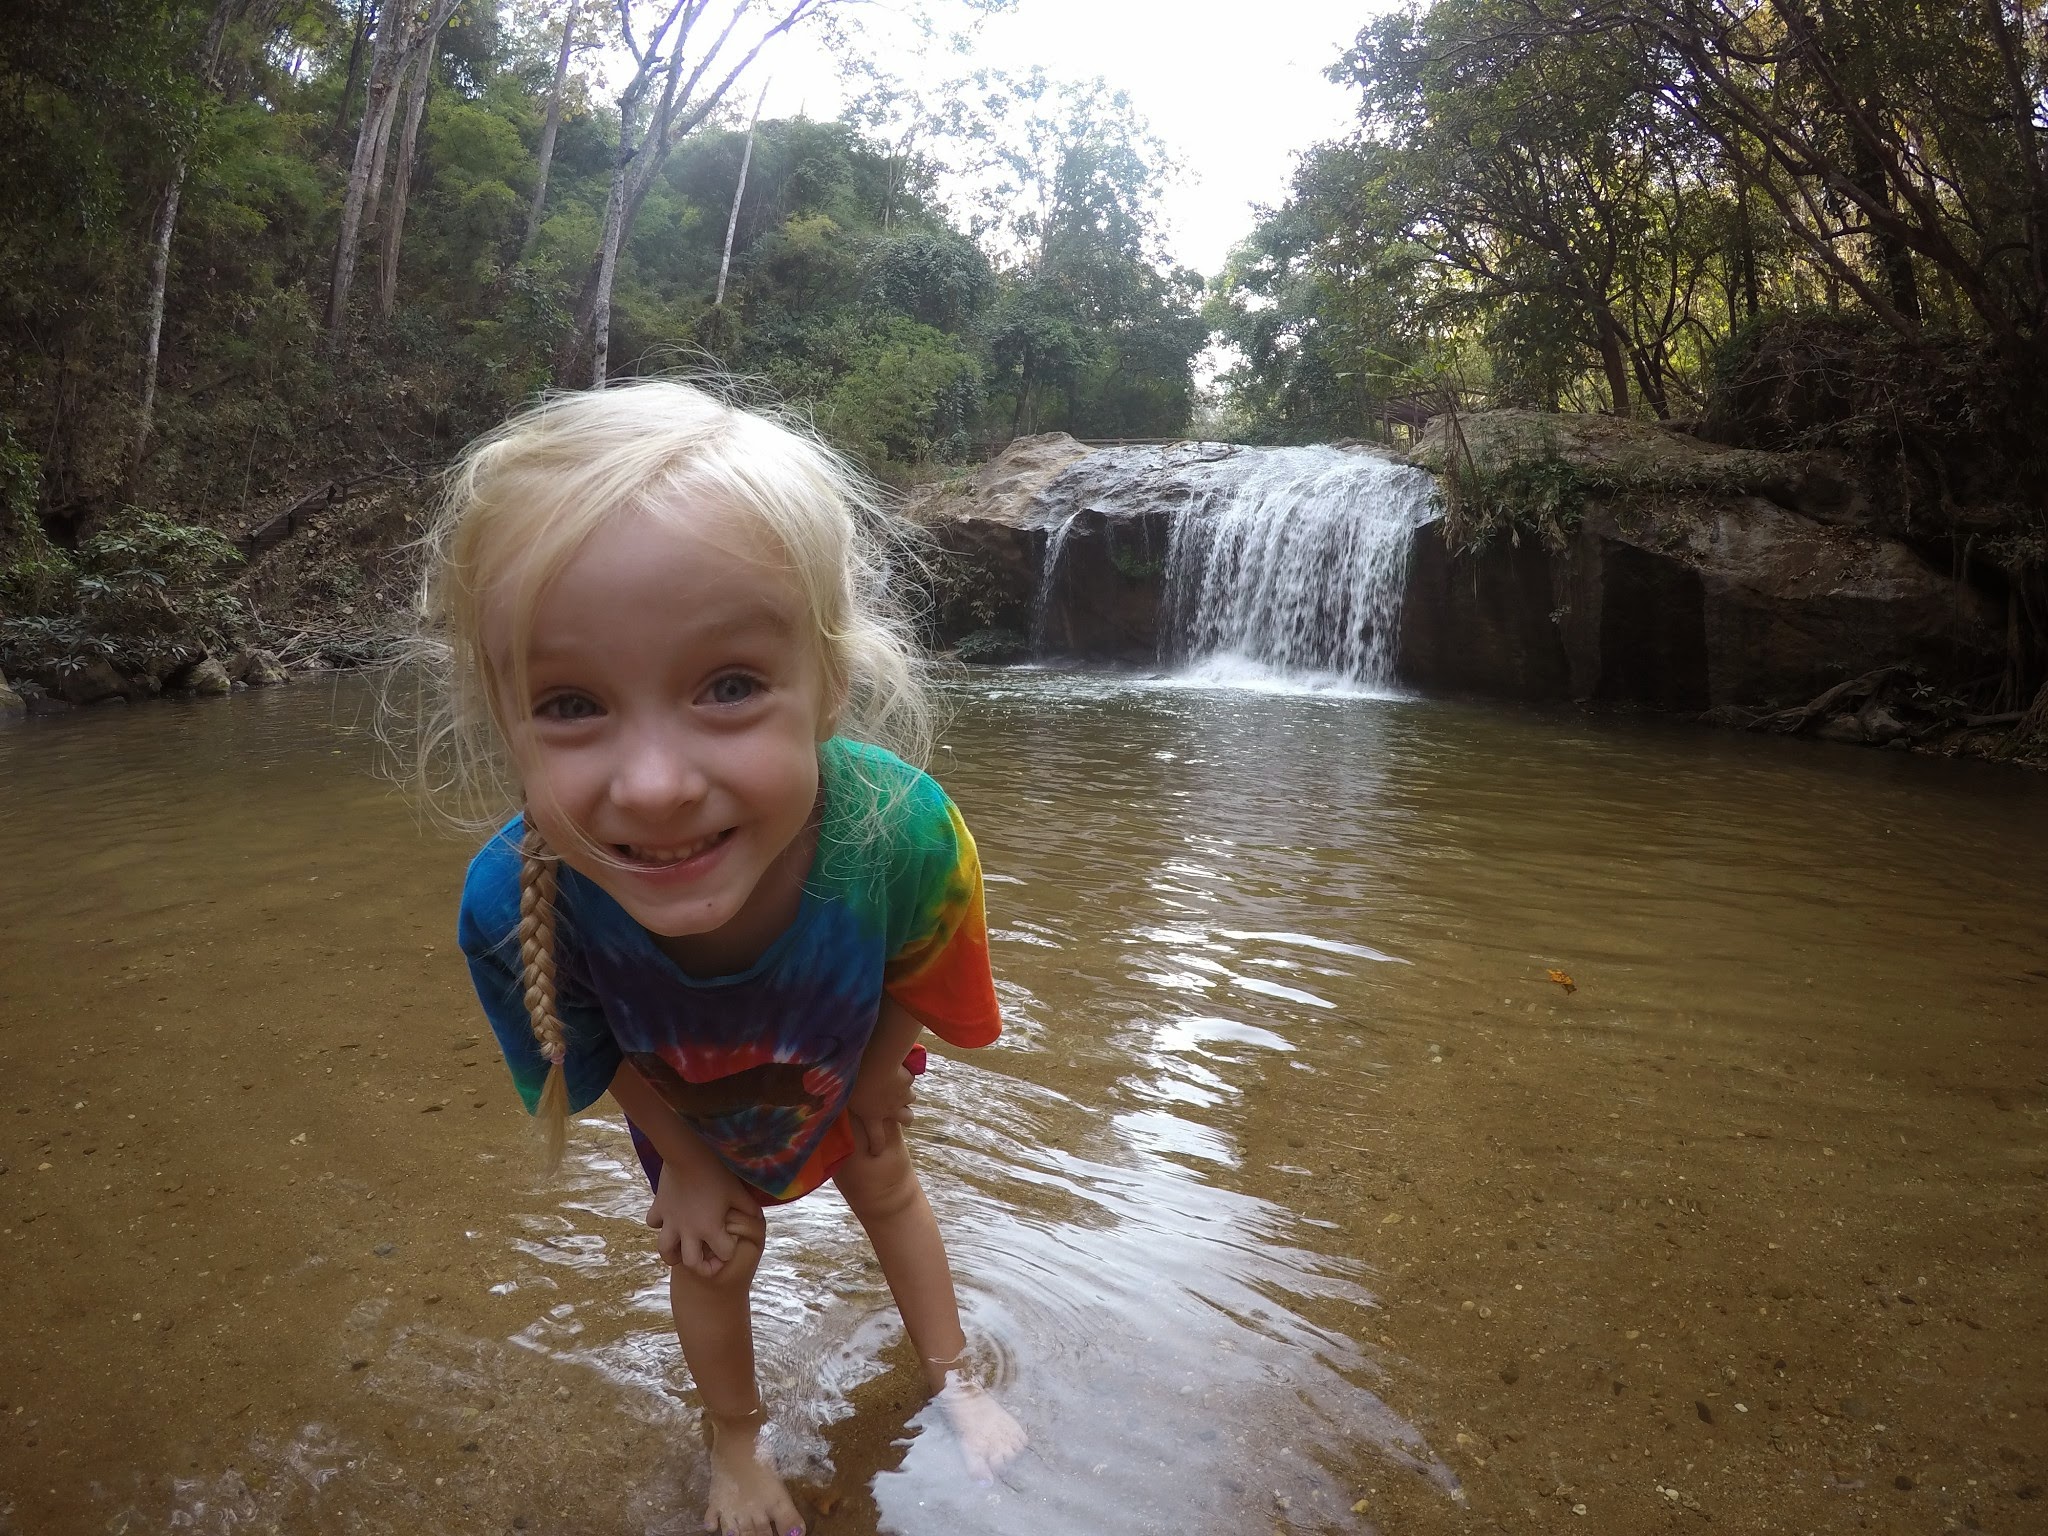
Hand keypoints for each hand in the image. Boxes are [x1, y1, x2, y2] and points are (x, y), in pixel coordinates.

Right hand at [644, 1157, 762, 1277]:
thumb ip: (749, 1207)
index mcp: (710, 1228)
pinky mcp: (658, 1208)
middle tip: (706, 1258)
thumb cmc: (716, 1172)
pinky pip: (653, 1223)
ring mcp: (670, 1221)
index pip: (723, 1253)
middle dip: (701, 1266)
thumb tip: (758, 1217)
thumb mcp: (737, 1191)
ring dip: (673, 1253)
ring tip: (680, 1249)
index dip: (730, 1250)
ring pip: (665, 1250)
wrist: (687, 1154)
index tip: (732, 1240)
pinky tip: (669, 1218)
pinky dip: (660, 1224)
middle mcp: (688, 1230)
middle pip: (691, 1263)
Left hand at [845, 1049, 916, 1157]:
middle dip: (906, 1118)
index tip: (875, 1152)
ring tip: (898, 1088)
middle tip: (901, 1114)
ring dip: (905, 1095)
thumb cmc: (854, 1081)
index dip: (877, 1148)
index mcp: (872, 1116)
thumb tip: (823, 1110)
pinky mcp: (907, 1080)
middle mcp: (890, 1109)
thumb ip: (839, 1105)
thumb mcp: (842, 1096)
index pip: (877, 1139)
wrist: (876, 1063)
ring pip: (911, 1099)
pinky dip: (905, 1076)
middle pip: (907, 1119)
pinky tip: (899, 1069)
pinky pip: (909, 1079)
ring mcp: (902, 1095)